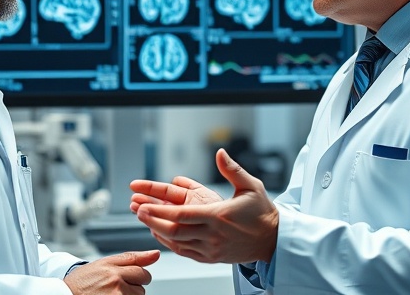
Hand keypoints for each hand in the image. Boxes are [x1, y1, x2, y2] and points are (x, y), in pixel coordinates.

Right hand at [63, 250, 159, 294]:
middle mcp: (115, 282)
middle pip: (142, 286)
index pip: (142, 271)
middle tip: (115, 288)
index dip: (136, 276)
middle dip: (133, 287)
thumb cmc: (82, 282)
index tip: (126, 279)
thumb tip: (156, 254)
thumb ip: (132, 258)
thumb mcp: (104, 264)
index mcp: (113, 268)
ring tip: (111, 294)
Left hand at [129, 148, 278, 264]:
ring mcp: (211, 249)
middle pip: (174, 230)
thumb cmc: (261, 212)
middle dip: (153, 220)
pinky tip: (161, 234)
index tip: (145, 205)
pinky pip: (184, 252)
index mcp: (218, 216)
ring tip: (145, 220)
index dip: (160, 211)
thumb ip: (232, 169)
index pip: (182, 214)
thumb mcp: (250, 186)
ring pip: (176, 243)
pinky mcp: (211, 257)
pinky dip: (170, 243)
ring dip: (158, 231)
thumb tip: (220, 152)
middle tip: (138, 211)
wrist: (272, 240)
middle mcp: (212, 235)